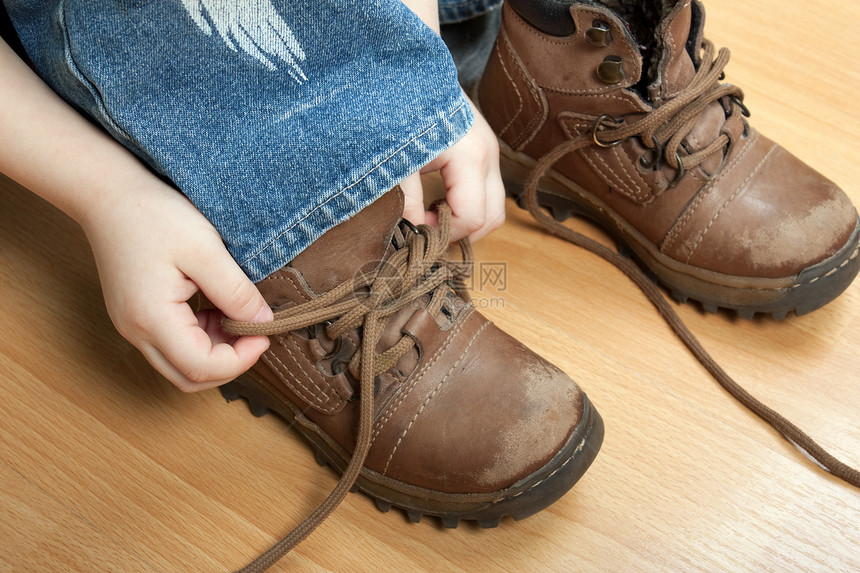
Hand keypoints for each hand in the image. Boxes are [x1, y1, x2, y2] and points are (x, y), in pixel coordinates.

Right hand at [81, 173, 272, 391]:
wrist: (109, 194)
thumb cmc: (154, 215)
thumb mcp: (206, 250)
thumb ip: (236, 292)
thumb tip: (262, 322)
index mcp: (151, 319)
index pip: (201, 368)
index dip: (241, 359)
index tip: (264, 332)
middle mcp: (136, 332)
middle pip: (189, 377)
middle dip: (230, 363)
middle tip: (254, 332)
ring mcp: (132, 326)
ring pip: (181, 365)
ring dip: (216, 351)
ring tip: (235, 314)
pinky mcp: (136, 316)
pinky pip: (173, 345)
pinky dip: (201, 338)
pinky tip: (216, 308)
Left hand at [401, 96, 505, 241]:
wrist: (411, 70)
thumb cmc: (402, 109)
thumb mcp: (398, 158)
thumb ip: (405, 199)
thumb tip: (412, 231)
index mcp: (471, 158)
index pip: (472, 217)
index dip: (444, 232)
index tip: (416, 227)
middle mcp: (489, 157)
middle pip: (493, 218)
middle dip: (461, 232)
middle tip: (428, 230)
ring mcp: (491, 153)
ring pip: (495, 208)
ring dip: (468, 221)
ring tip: (433, 215)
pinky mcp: (484, 151)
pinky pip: (488, 192)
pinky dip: (469, 205)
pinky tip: (440, 200)